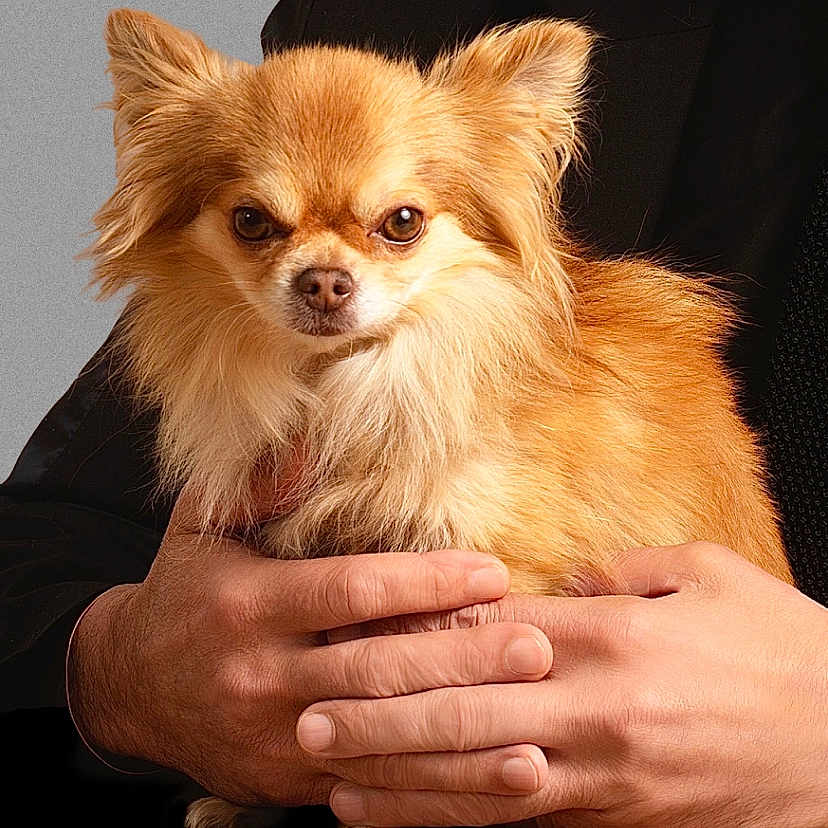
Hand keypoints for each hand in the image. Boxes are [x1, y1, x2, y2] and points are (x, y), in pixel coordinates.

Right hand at [66, 473, 555, 807]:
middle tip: (535, 645)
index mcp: (248, 606)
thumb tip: (316, 441)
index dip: (424, 581)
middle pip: (377, 670)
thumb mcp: (201, 525)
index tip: (491, 571)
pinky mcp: (290, 780)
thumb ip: (259, 484)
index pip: (351, 590)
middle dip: (461, 659)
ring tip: (535, 732)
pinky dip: (429, 790)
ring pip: (382, 743)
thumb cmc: (182, 591)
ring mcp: (277, 737)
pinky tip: (483, 787)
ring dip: (461, 741)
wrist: (129, 689)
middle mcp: (262, 676)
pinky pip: (369, 789)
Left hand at [300, 543, 827, 826]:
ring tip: (329, 775)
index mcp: (611, 633)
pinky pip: (517, 818)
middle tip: (307, 718)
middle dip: (379, 713)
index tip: (357, 635)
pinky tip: (402, 818)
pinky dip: (452, 817)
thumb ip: (629, 569)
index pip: (489, 631)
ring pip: (475, 774)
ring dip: (396, 774)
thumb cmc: (783, 648)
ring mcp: (600, 770)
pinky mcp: (614, 817)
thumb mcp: (712, 575)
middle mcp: (592, 704)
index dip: (417, 634)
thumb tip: (573, 576)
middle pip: (463, 706)